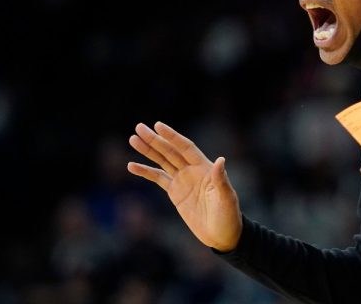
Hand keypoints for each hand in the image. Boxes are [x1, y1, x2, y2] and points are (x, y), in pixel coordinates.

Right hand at [127, 121, 241, 251]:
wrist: (222, 235)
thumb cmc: (228, 215)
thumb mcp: (226, 198)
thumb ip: (221, 179)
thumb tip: (221, 160)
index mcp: (205, 168)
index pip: (186, 147)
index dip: (172, 137)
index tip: (158, 125)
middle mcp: (193, 170)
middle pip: (170, 151)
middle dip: (155, 140)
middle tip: (139, 127)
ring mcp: (183, 181)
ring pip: (162, 161)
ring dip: (148, 151)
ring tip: (133, 139)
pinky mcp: (175, 193)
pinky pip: (158, 178)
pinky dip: (145, 172)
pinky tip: (132, 166)